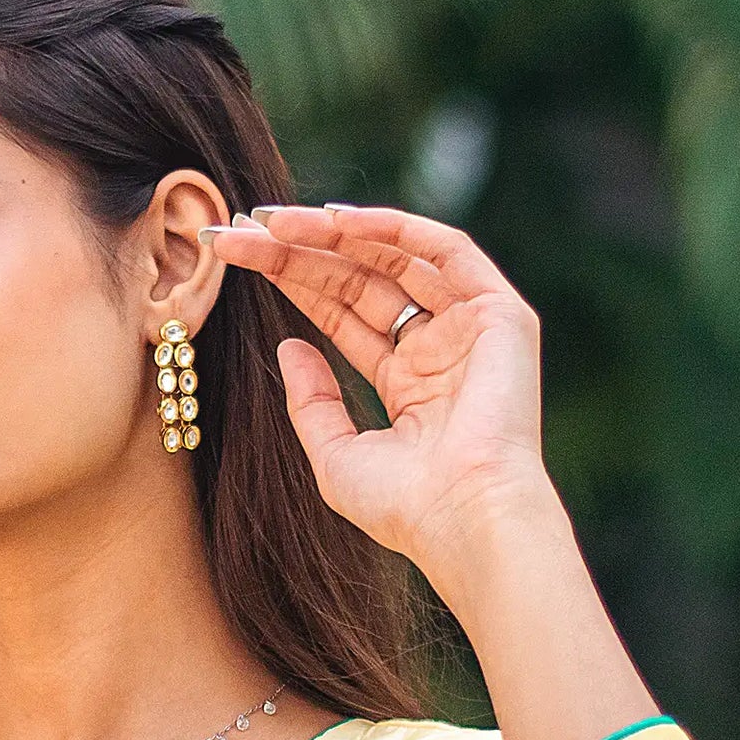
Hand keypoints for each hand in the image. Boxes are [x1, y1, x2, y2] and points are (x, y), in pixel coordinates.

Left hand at [202, 203, 559, 610]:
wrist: (464, 519)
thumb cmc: (405, 507)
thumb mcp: (335, 455)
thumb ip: (312, 402)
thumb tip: (287, 345)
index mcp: (410, 383)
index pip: (342, 314)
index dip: (292, 281)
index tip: (239, 260)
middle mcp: (441, 347)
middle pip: (360, 280)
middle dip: (301, 252)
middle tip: (242, 230)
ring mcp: (472, 327)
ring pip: (395, 258)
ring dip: (334, 233)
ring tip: (275, 221)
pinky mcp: (501, 313)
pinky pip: (444, 250)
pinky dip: (394, 227)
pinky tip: (338, 220)